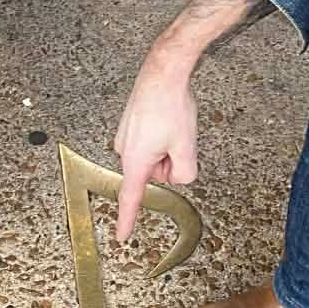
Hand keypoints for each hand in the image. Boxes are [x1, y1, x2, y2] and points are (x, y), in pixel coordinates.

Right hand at [113, 52, 198, 240]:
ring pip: (154, 157)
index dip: (127, 219)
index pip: (131, 198)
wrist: (162, 71)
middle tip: (178, 139)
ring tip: (172, 124)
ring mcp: (126, 136)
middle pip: (153, 174)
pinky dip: (162, 136)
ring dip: (167, 147)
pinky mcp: (131, 125)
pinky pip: (151, 141)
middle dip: (169, 163)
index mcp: (136, 159)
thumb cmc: (170, 105)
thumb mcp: (187, 147)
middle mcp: (125, 150)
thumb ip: (185, 173)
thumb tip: (178, 176)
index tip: (122, 236)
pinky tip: (168, 119)